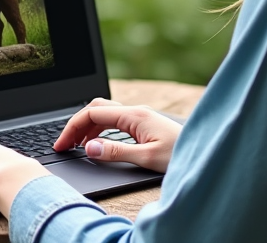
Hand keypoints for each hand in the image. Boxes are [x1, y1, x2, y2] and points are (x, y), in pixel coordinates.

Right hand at [54, 98, 182, 172]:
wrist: (204, 151)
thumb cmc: (180, 154)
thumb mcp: (146, 158)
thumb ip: (116, 152)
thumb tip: (90, 148)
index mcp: (134, 115)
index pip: (93, 113)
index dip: (73, 128)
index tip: (61, 144)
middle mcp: (136, 111)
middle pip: (97, 108)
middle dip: (77, 124)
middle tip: (65, 144)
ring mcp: (140, 116)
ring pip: (105, 113)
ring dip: (88, 126)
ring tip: (78, 145)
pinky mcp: (143, 123)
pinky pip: (115, 120)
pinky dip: (100, 128)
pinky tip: (98, 143)